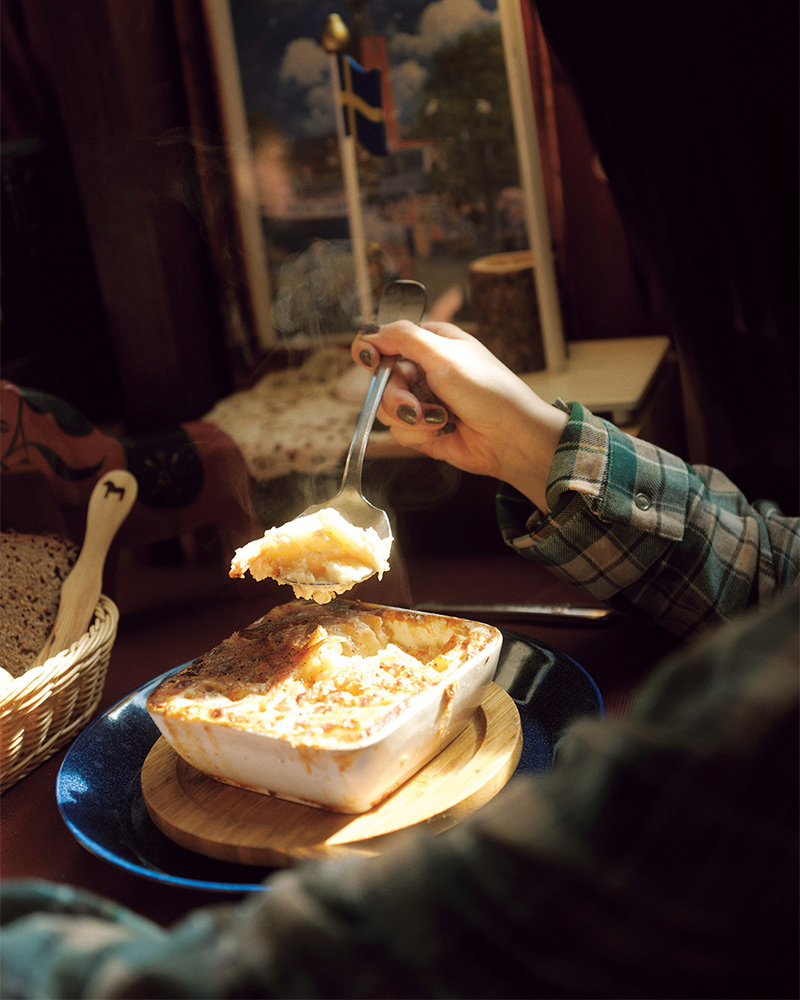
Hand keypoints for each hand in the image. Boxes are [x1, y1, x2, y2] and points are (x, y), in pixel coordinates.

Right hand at [351, 321, 566, 511]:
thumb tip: (372, 330)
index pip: (386, 339)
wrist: (512, 437)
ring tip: (438, 420)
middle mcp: (424, 371)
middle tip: (414, 406)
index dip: (371, 349)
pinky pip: (400, 432)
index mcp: (431, 343)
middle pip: (382, 380)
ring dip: (410, 418)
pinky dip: (418, 434)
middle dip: (396, 396)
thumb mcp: (445, 355)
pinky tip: (443, 431)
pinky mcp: (423, 430)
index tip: (370, 360)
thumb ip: (405, 338)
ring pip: (387, 409)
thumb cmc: (490, 391)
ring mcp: (423, 401)